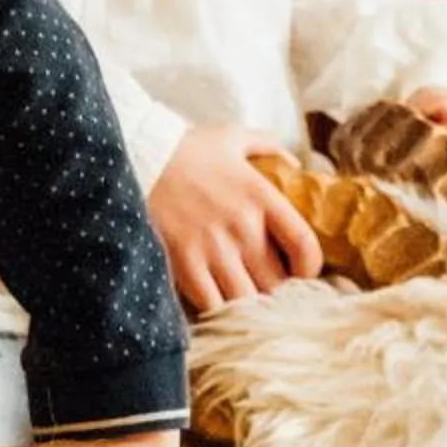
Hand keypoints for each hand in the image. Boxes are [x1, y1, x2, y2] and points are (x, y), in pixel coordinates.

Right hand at [147, 125, 323, 310]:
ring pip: (246, 299)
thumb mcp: (234, 137)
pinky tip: (213, 299)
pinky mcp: (185, 263)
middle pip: (277, 282)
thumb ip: (269, 147)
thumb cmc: (187, 149)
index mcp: (261, 197)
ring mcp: (214, 248)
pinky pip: (213, 304)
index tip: (301, 271)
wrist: (138, 157)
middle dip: (276, 291)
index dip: (309, 267)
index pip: (305, 244)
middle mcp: (243, 226)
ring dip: (247, 302)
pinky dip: (217, 309)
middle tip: (266, 287)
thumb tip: (297, 166)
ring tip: (241, 297)